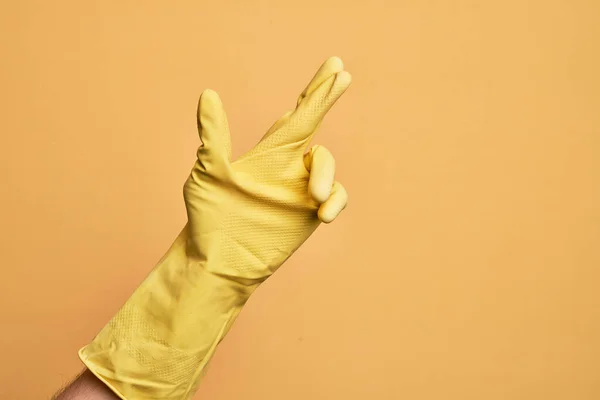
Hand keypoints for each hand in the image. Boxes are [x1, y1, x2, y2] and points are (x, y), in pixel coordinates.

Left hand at [183, 57, 350, 281]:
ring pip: (328, 163)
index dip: (317, 90)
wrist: (221, 261)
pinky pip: (337, 196)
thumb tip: (208, 93)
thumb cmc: (209, 217)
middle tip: (343, 75)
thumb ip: (214, 136)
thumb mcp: (208, 173)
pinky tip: (322, 212)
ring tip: (313, 197)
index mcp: (268, 151)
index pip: (298, 113)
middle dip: (326, 98)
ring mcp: (302, 189)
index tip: (336, 66)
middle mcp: (288, 164)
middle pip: (315, 124)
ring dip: (324, 173)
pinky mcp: (312, 213)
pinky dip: (335, 200)